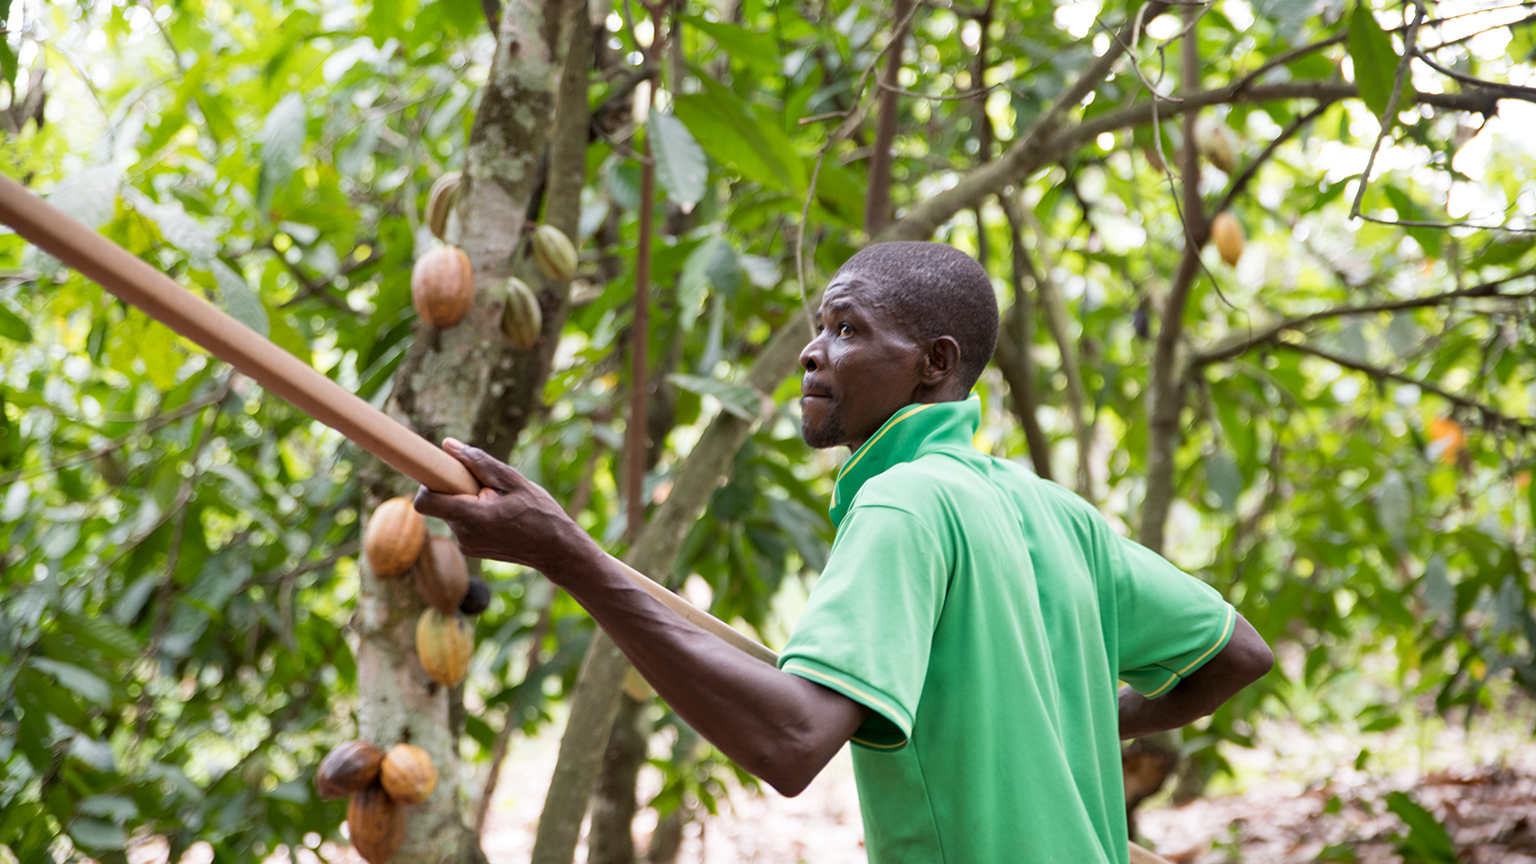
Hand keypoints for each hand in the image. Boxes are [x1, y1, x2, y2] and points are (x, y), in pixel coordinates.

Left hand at [413, 438, 595, 577]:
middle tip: (487, 487)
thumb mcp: (513, 480)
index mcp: (472, 517)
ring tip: (499, 504)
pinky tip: (499, 516)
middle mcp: (463, 535)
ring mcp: (466, 546)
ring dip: (467, 502)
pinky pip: (462, 524)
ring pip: (452, 512)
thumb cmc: (539, 512)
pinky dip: (473, 515)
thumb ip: (478, 462)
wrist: (555, 549)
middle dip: (456, 489)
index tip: (444, 473)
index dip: (427, 484)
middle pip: (441, 503)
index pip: (424, 502)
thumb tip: (448, 445)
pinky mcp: (471, 550)